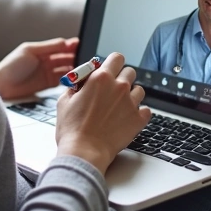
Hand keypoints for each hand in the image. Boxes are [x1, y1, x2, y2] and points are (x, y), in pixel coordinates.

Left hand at [0, 37, 78, 99]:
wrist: (1, 86)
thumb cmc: (11, 66)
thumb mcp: (30, 51)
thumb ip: (48, 47)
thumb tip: (65, 42)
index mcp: (43, 50)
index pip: (62, 46)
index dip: (72, 45)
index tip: (84, 45)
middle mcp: (47, 60)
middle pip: (66, 57)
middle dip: (77, 57)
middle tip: (88, 59)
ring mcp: (48, 72)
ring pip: (67, 69)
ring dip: (75, 68)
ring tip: (85, 69)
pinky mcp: (48, 84)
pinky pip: (63, 81)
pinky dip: (71, 79)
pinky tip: (77, 79)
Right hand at [54, 52, 151, 173]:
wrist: (84, 152)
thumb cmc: (72, 129)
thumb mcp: (64, 100)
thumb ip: (76, 86)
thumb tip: (81, 82)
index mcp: (100, 78)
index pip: (117, 57)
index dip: (113, 63)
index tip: (110, 69)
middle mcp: (119, 87)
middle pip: (130, 71)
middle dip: (122, 78)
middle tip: (113, 90)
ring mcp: (131, 103)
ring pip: (140, 90)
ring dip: (131, 95)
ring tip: (120, 106)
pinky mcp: (138, 119)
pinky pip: (146, 110)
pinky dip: (139, 112)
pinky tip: (128, 118)